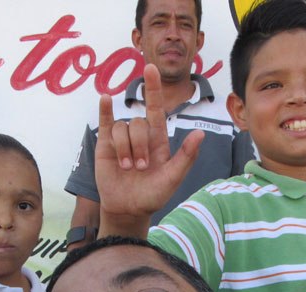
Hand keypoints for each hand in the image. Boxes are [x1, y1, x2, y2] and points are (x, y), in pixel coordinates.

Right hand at [95, 64, 203, 235]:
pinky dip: (105, 111)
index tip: (151, 68)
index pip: (156, 108)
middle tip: (140, 168)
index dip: (154, 88)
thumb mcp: (173, 179)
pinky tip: (106, 99)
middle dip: (139, 145)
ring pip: (122, 128)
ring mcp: (121, 139)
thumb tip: (200, 133)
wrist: (128, 209)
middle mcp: (140, 136)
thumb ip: (186, 157)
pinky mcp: (106, 145)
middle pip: (138, 123)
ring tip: (127, 168)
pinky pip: (106, 123)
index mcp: (158, 140)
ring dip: (125, 149)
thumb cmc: (153, 195)